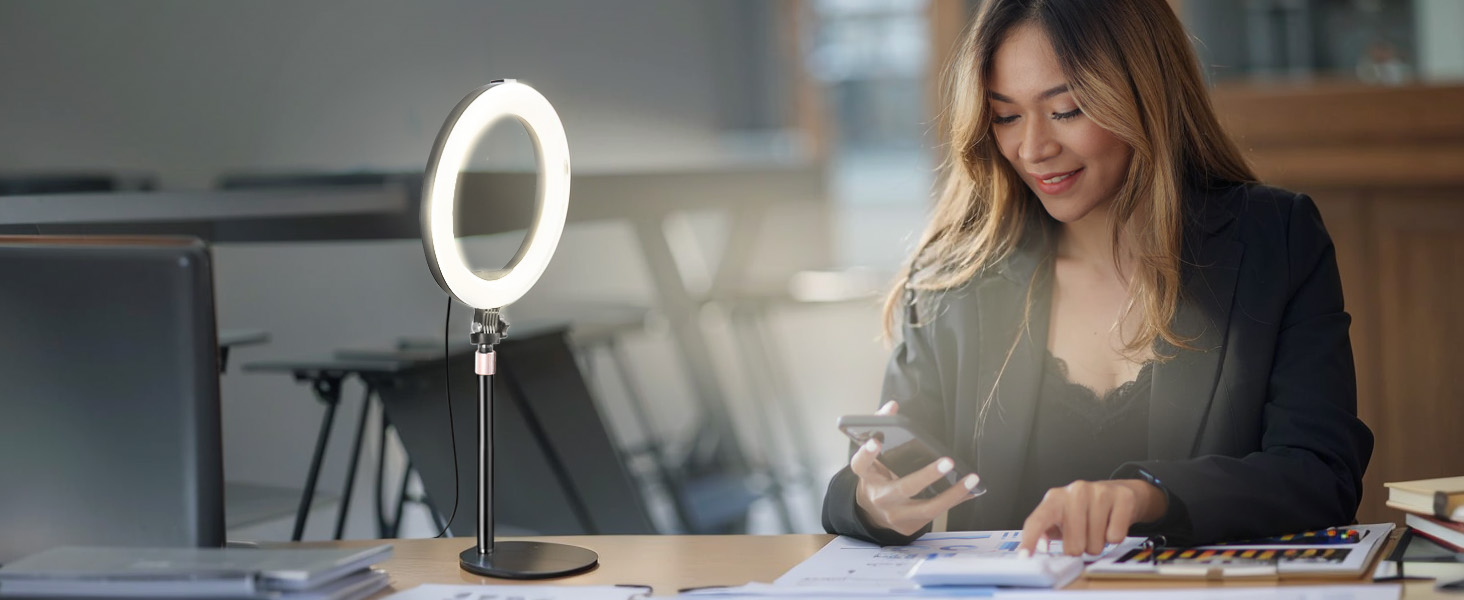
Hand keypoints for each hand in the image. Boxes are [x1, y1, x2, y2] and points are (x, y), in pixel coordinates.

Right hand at [851, 401, 982, 535]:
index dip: (867, 453)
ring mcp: (896, 515)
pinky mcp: (910, 527)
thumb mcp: (873, 457)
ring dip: (952, 494)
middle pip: (903, 488)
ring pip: (927, 508)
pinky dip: (955, 500)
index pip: (861, 464)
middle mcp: (881, 497)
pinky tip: (970, 490)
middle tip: (948, 461)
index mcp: (868, 477)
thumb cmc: (877, 477)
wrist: (872, 513)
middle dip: (927, 476)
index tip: (876, 440)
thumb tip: (892, 406)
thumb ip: (880, 428)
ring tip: (971, 479)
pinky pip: (937, 514)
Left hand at [1017, 479, 1167, 556]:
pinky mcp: (1121, 497)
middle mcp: (1075, 491)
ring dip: (1097, 544)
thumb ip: (1045, 532)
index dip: (1030, 540)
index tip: (1024, 556)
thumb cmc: (1084, 509)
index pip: (1038, 520)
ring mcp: (1099, 492)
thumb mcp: (1060, 518)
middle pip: (1073, 545)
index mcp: (1055, 498)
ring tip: (1097, 529)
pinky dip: (1114, 538)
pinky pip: (1115, 537)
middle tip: (1084, 535)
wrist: (1117, 492)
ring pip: (1095, 544)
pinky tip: (1111, 524)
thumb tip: (1040, 545)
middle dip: (1080, 548)